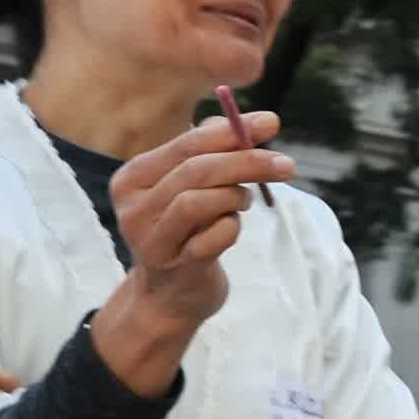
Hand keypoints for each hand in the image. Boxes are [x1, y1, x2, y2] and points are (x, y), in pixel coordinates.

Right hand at [109, 108, 292, 334]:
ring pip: (199, 201)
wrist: (168, 297)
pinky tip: (230, 230)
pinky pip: (214, 237)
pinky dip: (232, 228)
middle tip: (285, 164)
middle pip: (195, 171)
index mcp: (132, 178)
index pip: (185, 144)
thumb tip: (257, 122)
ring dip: (236, 196)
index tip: (271, 123)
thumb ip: (213, 152)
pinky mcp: (176, 267)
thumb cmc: (184, 231)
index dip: (230, 132)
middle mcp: (134, 208)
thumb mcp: (189, 188)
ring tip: (245, 202)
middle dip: (247, 162)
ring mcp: (152, 240)